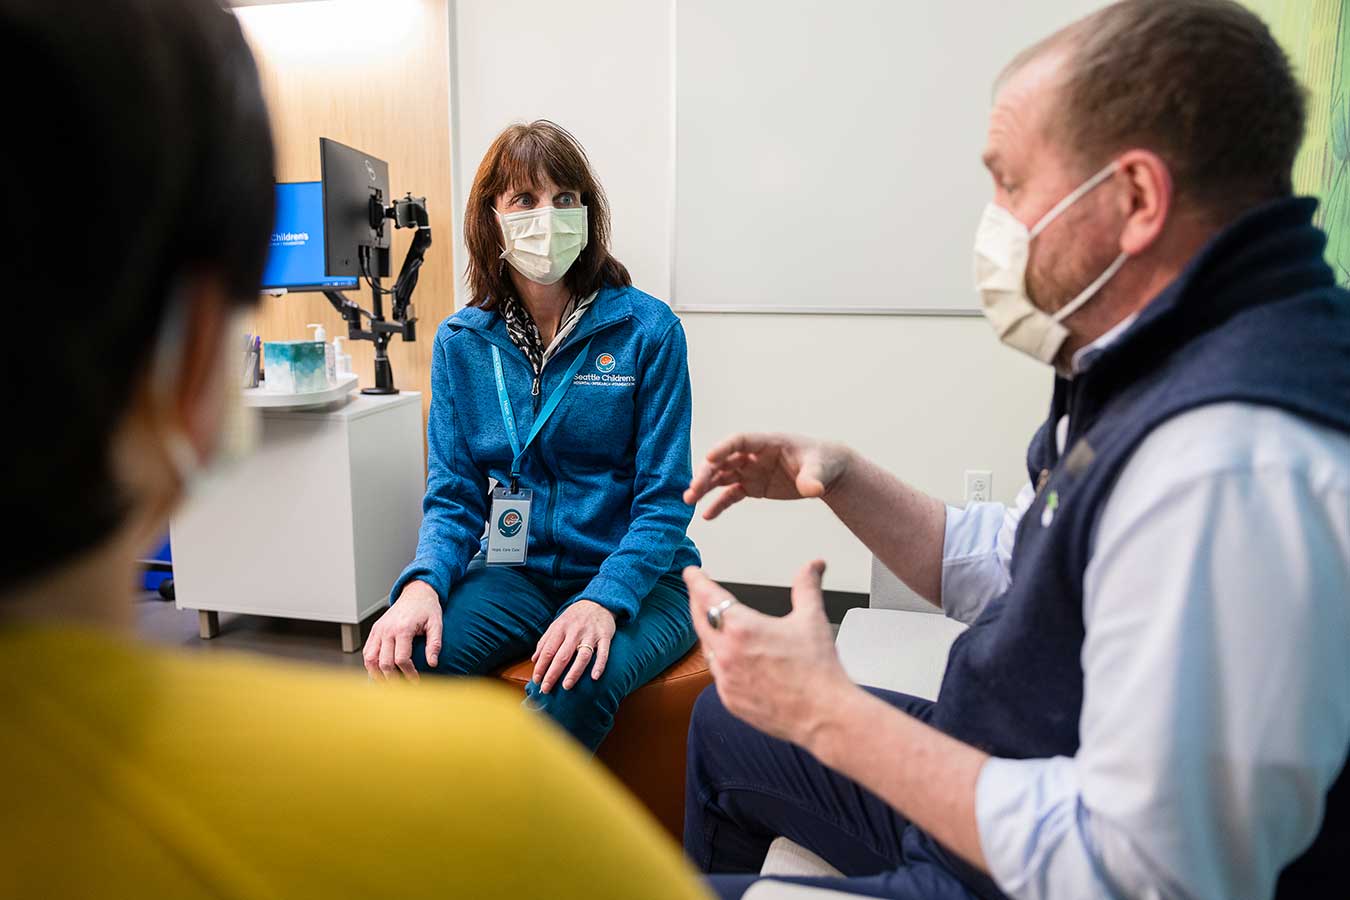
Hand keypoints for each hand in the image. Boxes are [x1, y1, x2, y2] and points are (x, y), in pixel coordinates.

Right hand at [362, 580, 441, 681]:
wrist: (416, 593)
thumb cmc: (427, 608)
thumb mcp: (436, 624)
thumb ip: (435, 644)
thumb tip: (432, 663)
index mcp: (403, 628)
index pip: (401, 659)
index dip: (408, 673)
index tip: (415, 681)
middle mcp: (387, 630)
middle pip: (384, 662)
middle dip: (392, 679)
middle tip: (402, 688)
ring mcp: (378, 630)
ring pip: (370, 659)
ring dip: (377, 674)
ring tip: (387, 684)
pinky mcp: (374, 630)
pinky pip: (367, 651)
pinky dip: (370, 664)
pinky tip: (379, 672)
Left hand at [532, 599, 615, 692]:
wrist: (598, 601)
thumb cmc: (574, 617)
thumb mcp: (557, 624)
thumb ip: (545, 641)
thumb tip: (534, 660)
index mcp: (561, 628)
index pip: (548, 650)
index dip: (541, 666)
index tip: (536, 680)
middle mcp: (575, 632)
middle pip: (563, 655)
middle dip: (553, 673)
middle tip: (546, 689)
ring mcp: (591, 634)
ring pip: (582, 656)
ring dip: (574, 672)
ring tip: (566, 686)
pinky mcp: (605, 636)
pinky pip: (604, 652)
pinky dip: (600, 665)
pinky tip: (595, 677)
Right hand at [684, 433, 852, 519]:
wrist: (826, 473)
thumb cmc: (823, 462)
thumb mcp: (820, 469)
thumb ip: (812, 479)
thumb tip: (812, 489)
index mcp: (768, 442)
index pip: (740, 441)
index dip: (723, 448)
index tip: (709, 458)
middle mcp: (754, 455)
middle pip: (723, 460)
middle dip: (706, 474)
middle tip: (692, 491)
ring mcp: (751, 470)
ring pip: (722, 476)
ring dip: (705, 487)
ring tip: (689, 501)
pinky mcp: (753, 485)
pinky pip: (731, 494)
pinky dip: (719, 504)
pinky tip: (707, 516)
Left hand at [685, 560, 855, 747]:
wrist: (823, 715)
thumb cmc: (818, 671)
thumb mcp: (812, 619)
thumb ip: (806, 586)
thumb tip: (813, 566)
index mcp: (742, 628)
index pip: (707, 596)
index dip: (696, 581)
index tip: (691, 573)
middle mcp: (727, 653)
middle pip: (699, 620)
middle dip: (697, 603)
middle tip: (698, 594)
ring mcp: (725, 680)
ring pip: (708, 649)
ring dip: (710, 634)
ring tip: (718, 626)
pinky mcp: (730, 700)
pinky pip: (718, 676)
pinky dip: (722, 664)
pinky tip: (734, 661)